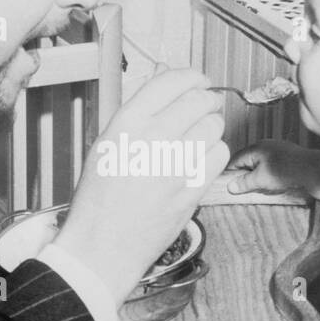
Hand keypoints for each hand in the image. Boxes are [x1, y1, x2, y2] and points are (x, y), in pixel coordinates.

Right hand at [54, 68, 228, 302]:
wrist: (102, 246)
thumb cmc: (100, 196)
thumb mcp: (107, 144)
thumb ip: (139, 110)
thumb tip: (165, 74)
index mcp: (126, 123)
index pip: (171, 81)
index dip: (192, 77)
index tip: (199, 81)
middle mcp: (152, 139)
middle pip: (200, 101)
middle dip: (206, 101)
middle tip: (204, 108)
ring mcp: (175, 165)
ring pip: (214, 127)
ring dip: (211, 129)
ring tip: (197, 140)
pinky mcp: (192, 190)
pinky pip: (219, 156)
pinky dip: (214, 154)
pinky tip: (199, 161)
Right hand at [225, 140, 313, 194]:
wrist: (313, 169)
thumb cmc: (286, 171)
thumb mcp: (260, 180)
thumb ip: (244, 183)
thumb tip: (231, 186)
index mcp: (256, 148)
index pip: (236, 159)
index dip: (229, 173)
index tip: (226, 184)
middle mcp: (265, 145)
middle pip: (248, 161)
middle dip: (244, 175)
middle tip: (241, 189)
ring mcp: (277, 149)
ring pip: (260, 163)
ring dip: (256, 175)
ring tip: (257, 188)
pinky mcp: (287, 155)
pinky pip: (271, 164)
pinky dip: (268, 174)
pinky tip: (271, 183)